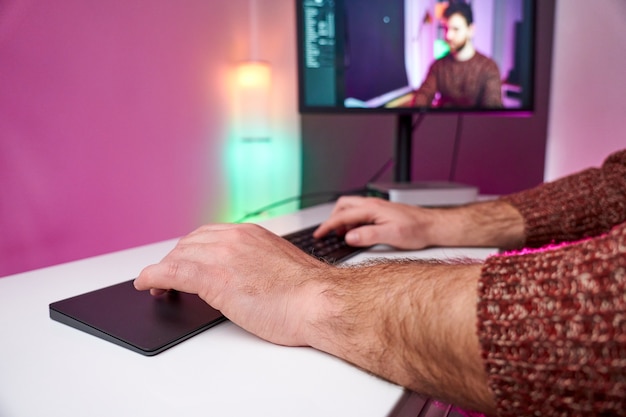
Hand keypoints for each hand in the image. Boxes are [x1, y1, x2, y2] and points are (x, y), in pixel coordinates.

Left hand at [134, 223, 334, 346]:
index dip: (192, 249)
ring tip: (155, 284)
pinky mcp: (212, 278)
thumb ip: (260, 264)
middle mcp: (234, 239)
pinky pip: (171, 272)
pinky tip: (146, 284)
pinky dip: (152, 277)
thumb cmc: (309, 292)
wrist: (319, 301)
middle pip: (189, 243)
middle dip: (175, 258)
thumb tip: (251, 277)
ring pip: (178, 256)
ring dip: (163, 270)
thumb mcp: (281, 267)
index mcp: (252, 235)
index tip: (186, 259)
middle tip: (167, 275)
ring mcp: (222, 256)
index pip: (209, 235)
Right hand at [313, 196, 439, 248]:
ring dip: (342, 219)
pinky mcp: (382, 212)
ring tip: (341, 234)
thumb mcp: (392, 236)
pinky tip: (357, 231)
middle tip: (328, 233)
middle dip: (332, 218)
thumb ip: (368, 235)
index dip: (328, 226)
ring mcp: (377, 207)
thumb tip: (349, 236)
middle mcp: (373, 205)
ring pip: (351, 208)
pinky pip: (360, 212)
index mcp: (372, 209)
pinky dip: (352, 220)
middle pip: (343, 206)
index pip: (342, 216)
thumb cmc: (417, 230)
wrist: (433, 226)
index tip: (319, 234)